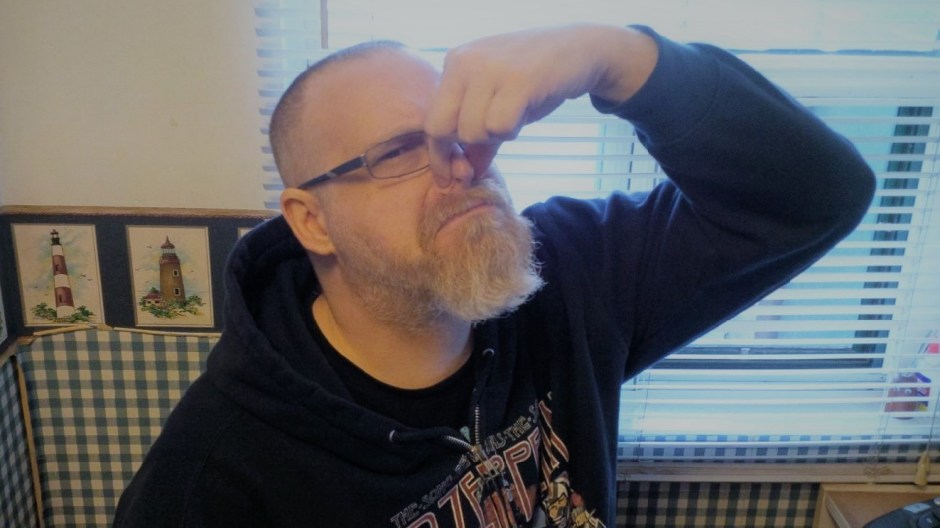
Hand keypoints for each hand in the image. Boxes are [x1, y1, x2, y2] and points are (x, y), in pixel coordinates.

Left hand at [424, 24, 657, 181]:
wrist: (580, 48)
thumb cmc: (536, 79)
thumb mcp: (499, 104)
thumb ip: (479, 137)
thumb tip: (466, 174)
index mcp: (454, 63)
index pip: (432, 120)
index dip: (439, 155)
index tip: (449, 180)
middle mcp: (465, 62)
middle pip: (444, 129)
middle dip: (466, 147)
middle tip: (490, 145)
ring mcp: (489, 68)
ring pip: (472, 131)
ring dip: (495, 136)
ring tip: (514, 116)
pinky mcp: (517, 80)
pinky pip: (499, 127)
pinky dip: (512, 130)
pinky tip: (524, 113)